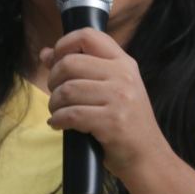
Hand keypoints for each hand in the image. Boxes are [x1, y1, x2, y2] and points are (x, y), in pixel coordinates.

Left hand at [41, 28, 169, 178]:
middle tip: (56, 96)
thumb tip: (46, 54)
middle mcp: (123, 75)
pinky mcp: (111, 121)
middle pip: (69, 63)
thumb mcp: (111, 89)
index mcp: (124, 63)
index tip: (56, 61)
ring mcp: (119, 98)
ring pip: (67, 90)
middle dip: (53, 81)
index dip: (64, 44)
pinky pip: (70, 114)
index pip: (88, 35)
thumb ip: (82, 69)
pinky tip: (59, 125)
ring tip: (58, 113)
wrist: (148, 157)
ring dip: (54, 104)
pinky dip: (58, 121)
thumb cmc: (126, 124)